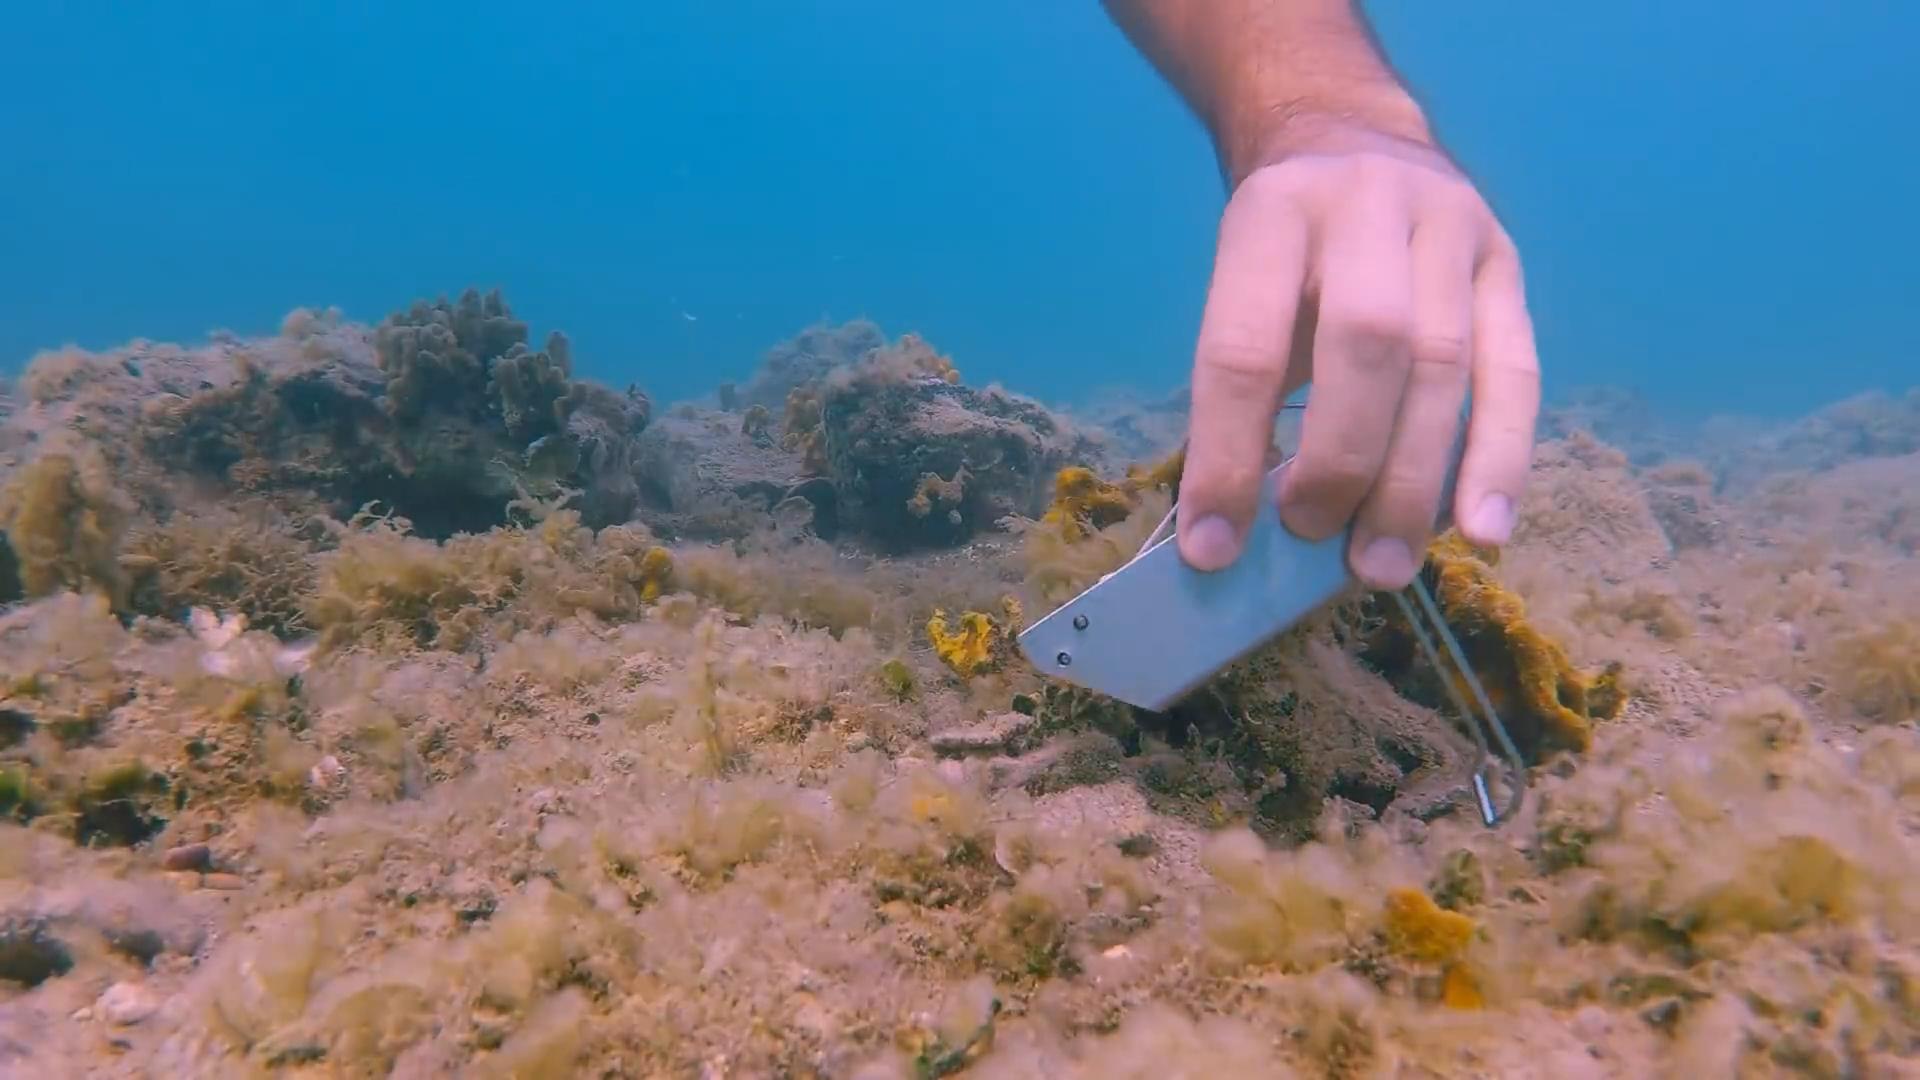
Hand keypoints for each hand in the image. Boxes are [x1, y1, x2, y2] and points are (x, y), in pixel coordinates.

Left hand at [1175, 121, 1539, 589]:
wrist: (1353, 135)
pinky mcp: (1508, 263)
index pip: (1245, 347)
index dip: (1226, 456)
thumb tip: (1236, 530)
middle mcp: (1367, 205)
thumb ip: (1244, 393)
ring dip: (1414, 481)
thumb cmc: (1287, 251)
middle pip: (1367, 343)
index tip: (1212, 546)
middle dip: (1340, 460)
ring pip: (1446, 365)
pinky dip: (1500, 459)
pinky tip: (1481, 530)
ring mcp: (1452, 227)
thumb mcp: (1243, 290)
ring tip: (1382, 565)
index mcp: (1272, 212)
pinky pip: (1515, 373)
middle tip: (1311, 537)